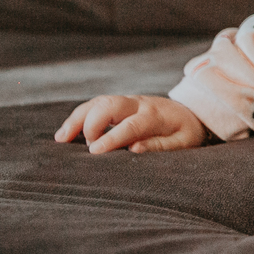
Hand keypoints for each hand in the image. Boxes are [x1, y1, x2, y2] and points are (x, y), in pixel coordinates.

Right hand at [54, 95, 208, 153]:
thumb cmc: (187, 132)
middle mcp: (139, 104)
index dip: (111, 138)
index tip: (94, 151)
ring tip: (60, 139)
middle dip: (91, 123)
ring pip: (98, 102)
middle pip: (109, 105)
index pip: (130, 125)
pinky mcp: (120, 105)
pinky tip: (65, 134)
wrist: (192, 112)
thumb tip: (134, 148)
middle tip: (85, 148)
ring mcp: (127, 102)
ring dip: (78, 118)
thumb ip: (161, 146)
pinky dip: (79, 117)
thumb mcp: (184, 142)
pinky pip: (96, 106)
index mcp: (156, 115)